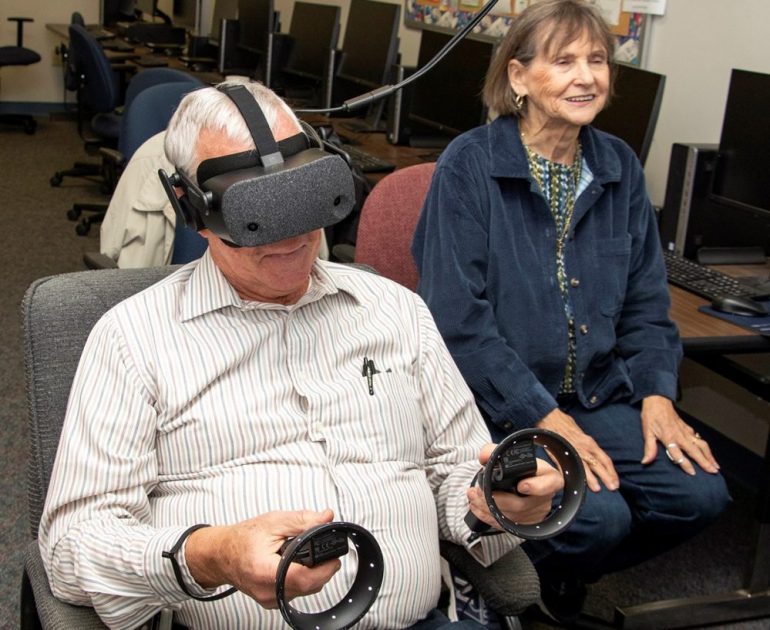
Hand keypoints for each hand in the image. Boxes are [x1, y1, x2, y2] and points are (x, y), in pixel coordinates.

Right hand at [185, 509, 340, 607]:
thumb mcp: (274, 522)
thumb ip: (302, 520)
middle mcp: (267, 591)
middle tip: (327, 552)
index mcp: (266, 571)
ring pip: (305, 591)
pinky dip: (302, 579)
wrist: (222, 554)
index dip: (324, 567)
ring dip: (313, 574)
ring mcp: (270, 599)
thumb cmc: (242, 538)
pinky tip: (298, 566)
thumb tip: (326, 517)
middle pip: (308, 586)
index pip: (304, 577)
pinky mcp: (272, 601)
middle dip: (323, 569)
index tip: (335, 556)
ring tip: (308, 555)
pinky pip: (296, 593)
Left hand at [466, 444, 562, 530]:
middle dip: (495, 500)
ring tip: (473, 497)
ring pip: (511, 517)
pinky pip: (506, 525)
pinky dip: (488, 517)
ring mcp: (536, 513)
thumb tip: (483, 458)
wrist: (527, 478)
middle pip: (521, 505)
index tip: (521, 486)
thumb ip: (495, 451)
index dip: (536, 487)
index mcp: (549, 478)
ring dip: (487, 508)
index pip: (548, 484)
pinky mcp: (526, 524)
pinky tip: (477, 508)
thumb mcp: (512, 453)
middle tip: (478, 491)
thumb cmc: (521, 466)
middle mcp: (545, 498)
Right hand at [538, 407, 618, 491]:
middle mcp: (584, 448)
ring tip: (597, 489)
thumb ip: (588, 448)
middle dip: (606, 477)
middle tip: (613, 488)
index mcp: (590, 444)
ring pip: (584, 467)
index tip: (616, 482)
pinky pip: (567, 466)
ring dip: (591, 479)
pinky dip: (571, 475)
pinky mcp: (560, 453)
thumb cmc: (566, 426)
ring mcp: (572, 451)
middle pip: (598, 464)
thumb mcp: (582, 436)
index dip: (612, 472)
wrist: (551, 418)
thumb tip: (594, 459)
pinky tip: (574, 483)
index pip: (605, 459)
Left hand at [640, 395, 719, 474]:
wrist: (658, 400)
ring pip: (701, 445)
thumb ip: (649, 448)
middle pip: (695, 451)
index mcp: (669, 438)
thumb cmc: (651, 416)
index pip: (678, 454)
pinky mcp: (688, 429)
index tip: (693, 473)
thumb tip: (645, 461)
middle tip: (713, 472)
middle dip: (705, 462)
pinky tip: (709, 453)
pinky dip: (706, 448)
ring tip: (716, 466)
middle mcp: (680, 436)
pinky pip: (700, 439)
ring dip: (709, 456)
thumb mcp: (647, 432)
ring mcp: (686, 432)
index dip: (685, 464)